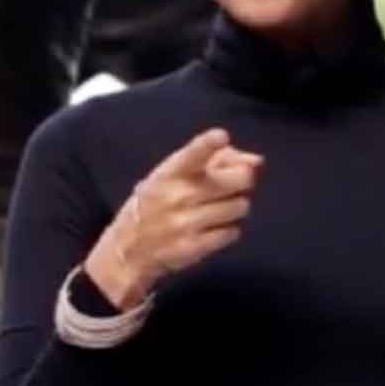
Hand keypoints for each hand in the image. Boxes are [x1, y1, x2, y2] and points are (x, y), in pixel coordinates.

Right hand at [84, 128, 261, 307]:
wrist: (128, 249)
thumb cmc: (155, 203)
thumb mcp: (171, 174)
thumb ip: (214, 160)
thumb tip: (256, 161)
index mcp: (171, 172)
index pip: (193, 154)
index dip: (208, 144)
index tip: (220, 136)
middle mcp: (180, 195)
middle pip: (238, 179)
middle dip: (242, 180)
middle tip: (230, 186)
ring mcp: (187, 222)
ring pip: (240, 206)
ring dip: (234, 207)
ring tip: (217, 210)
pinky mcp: (194, 247)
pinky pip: (232, 232)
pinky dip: (227, 230)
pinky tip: (211, 229)